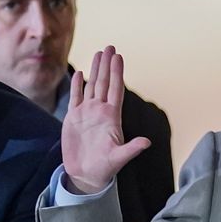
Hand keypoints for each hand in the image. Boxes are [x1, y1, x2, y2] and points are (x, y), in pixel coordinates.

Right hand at [61, 46, 149, 193]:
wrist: (86, 174)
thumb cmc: (105, 168)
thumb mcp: (119, 158)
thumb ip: (132, 149)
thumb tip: (147, 142)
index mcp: (112, 117)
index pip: (116, 90)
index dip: (118, 73)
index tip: (119, 57)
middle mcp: (100, 112)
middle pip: (105, 83)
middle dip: (107, 65)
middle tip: (110, 46)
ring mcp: (87, 113)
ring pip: (92, 86)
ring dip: (95, 70)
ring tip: (98, 53)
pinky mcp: (73, 118)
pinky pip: (75, 97)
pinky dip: (77, 85)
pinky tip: (80, 73)